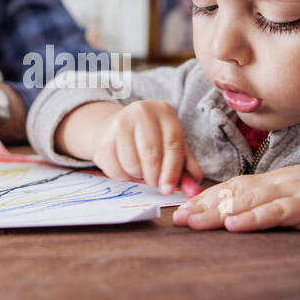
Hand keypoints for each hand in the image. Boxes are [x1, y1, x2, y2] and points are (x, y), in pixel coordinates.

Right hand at [83, 100, 202, 194]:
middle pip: (151, 153)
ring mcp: (120, 122)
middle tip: (155, 184)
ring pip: (132, 163)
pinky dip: (122, 176)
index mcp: (165, 112)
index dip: (172, 170)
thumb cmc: (151, 138)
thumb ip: (185, 165)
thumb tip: (195, 184)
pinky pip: (114, 168)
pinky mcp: (104, 137)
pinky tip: (125, 167)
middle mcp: (142, 111)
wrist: (116, 127)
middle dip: (155, 176)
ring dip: (138, 175)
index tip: (169, 189)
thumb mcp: (171, 145)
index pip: (172, 144)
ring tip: (140, 169)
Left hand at [172, 161, 299, 233]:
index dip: (204, 198)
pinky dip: (253, 218)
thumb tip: (244, 216)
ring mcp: (290, 193)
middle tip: (176, 220)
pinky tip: (234, 225)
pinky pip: (275, 212)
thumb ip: (271, 202)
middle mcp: (275, 183)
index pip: (231, 188)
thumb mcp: (296, 195)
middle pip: (231, 193)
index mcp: (272, 182)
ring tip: (193, 222)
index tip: (180, 211)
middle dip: (202, 206)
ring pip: (247, 201)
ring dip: (218, 212)